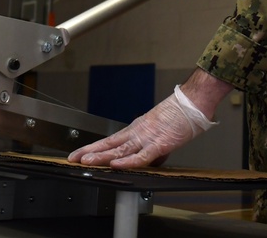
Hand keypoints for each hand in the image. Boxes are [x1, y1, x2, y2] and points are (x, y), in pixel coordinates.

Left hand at [68, 86, 215, 168]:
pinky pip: (142, 155)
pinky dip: (128, 161)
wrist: (193, 102)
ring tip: (87, 161)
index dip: (94, 148)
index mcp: (137, 130)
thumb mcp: (162, 135)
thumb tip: (150, 161)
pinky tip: (116, 164)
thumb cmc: (181, 116)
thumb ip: (153, 149)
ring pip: (121, 149)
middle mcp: (138, 132)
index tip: (79, 154)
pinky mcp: (160, 143)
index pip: (111, 141)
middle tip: (72, 158)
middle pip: (110, 144)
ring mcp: (147, 137)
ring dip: (103, 156)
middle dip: (90, 152)